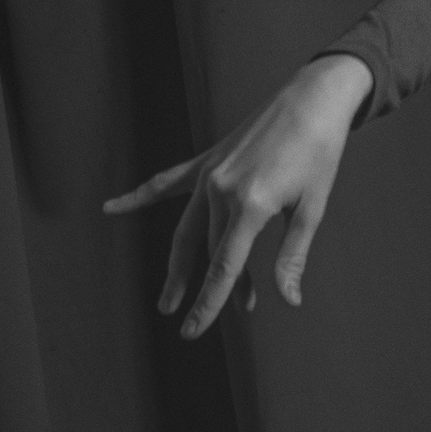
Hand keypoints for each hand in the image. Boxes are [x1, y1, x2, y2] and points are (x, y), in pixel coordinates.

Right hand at [103, 53, 372, 336]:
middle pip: (212, 252)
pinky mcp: (207, 161)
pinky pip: (167, 183)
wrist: (311, 100)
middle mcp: (221, 190)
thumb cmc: (319, 155)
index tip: (193, 332)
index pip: (224, 267)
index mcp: (250, 205)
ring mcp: (209, 174)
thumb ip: (292, 256)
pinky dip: (140, 197)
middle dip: (223, 287)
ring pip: (189, 231)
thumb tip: (288, 300)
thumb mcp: (312, 209)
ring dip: (182, 267)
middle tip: (240, 313)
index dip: (210, 303)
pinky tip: (111, 208)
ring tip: (168, 300)